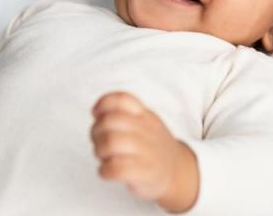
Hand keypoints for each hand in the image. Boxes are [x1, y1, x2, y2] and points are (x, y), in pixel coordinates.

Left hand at [91, 92, 197, 212]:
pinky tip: (107, 170)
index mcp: (144, 115)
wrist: (177, 170)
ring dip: (99, 150)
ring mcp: (147, 152)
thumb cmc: (152, 146)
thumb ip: (123, 114)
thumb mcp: (144, 122)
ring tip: (103, 156)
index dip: (102, 104)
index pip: (122, 100)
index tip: (96, 115)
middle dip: (95, 132)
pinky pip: (117, 168)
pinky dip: (104, 170)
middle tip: (98, 141)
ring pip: (111, 143)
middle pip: (110, 121)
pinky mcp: (144, 173)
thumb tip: (96, 112)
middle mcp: (146, 130)